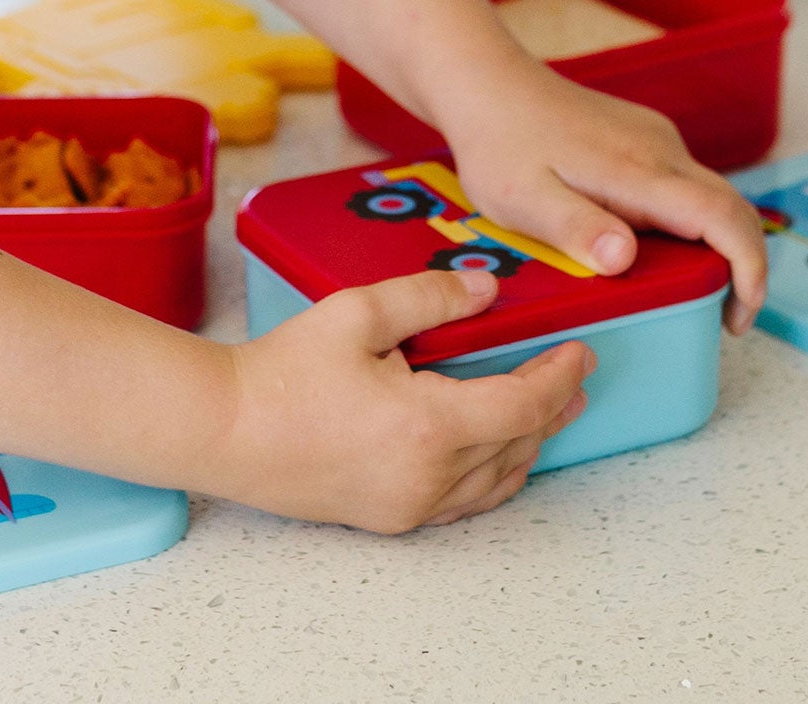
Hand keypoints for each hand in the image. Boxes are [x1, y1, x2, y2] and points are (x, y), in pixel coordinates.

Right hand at [209, 268, 591, 532]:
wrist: (226, 430)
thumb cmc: (285, 371)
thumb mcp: (358, 312)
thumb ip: (430, 297)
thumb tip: (487, 291)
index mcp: (428, 427)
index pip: (522, 405)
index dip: (559, 377)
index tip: (580, 350)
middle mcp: (429, 478)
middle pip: (518, 444)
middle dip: (555, 407)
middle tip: (577, 375)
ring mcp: (411, 505)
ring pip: (497, 480)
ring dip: (530, 443)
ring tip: (551, 411)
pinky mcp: (392, 516)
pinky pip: (466, 501)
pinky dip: (496, 473)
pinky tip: (498, 451)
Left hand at [439, 64, 767, 332]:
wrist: (489, 84)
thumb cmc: (501, 145)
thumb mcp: (522, 200)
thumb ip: (574, 228)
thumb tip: (623, 259)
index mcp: (636, 168)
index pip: (721, 215)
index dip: (747, 268)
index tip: (738, 316)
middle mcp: (659, 148)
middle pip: (732, 207)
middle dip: (745, 266)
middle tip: (724, 319)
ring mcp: (654, 138)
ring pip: (712, 194)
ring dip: (720, 244)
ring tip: (694, 292)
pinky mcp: (644, 136)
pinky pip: (686, 183)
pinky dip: (695, 223)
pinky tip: (660, 250)